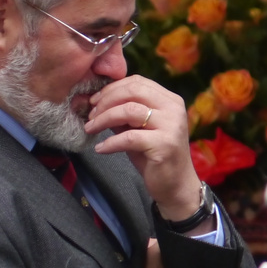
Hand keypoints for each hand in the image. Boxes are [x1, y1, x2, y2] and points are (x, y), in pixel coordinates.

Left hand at [85, 76, 202, 219]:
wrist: (176, 185)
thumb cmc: (154, 156)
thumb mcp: (138, 129)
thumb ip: (123, 114)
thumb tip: (95, 102)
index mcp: (169, 100)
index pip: (138, 82)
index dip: (112, 88)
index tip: (94, 100)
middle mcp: (173, 109)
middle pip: (133, 91)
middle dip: (106, 100)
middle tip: (90, 114)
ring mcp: (171, 126)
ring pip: (129, 111)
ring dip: (104, 119)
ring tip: (90, 129)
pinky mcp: (164, 145)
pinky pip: (129, 138)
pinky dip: (110, 142)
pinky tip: (101, 149)